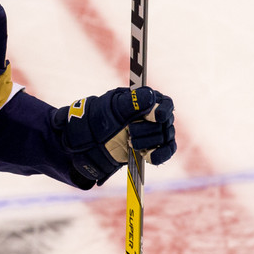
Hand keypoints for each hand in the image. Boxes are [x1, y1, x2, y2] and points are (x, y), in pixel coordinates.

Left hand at [53, 87, 175, 185]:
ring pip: (165, 137)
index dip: (163, 110)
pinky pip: (166, 151)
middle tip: (129, 133)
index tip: (157, 116)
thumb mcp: (110, 109)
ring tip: (130, 143)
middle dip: (147, 130)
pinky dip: (160, 154)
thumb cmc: (97, 120)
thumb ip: (130, 102)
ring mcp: (154, 132)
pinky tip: (148, 157)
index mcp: (144, 100)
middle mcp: (152, 115)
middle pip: (165, 123)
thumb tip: (150, 96)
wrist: (87, 143)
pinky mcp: (153, 148)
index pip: (164, 102)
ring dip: (149, 142)